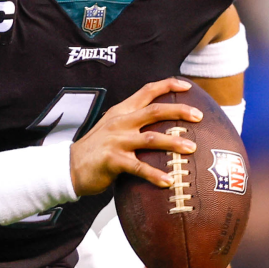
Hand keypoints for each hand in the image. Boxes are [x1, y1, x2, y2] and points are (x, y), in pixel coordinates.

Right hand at [69, 78, 202, 196]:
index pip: (146, 91)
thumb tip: (161, 124)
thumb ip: (132, 123)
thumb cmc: (96, 150)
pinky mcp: (113, 160)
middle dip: (179, 111)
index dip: (167, 85)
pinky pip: (139, 167)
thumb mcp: (112, 128)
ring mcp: (116, 141)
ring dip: (174, 142)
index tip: (187, 86)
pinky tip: (169, 181)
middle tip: (200, 116)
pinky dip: (155, 175)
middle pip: (154, 111)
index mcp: (121, 111)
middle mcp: (120, 122)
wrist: (69, 167)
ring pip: (151, 138)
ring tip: (192, 148)